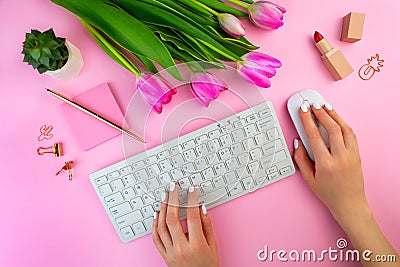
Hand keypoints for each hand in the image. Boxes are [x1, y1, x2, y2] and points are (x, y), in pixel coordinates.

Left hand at [152, 184, 218, 266]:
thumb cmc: (208, 266)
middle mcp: (181, 248)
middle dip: (172, 199)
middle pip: (172, 219)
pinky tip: (157, 214)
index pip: (193, 216)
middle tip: (173, 187)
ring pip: (161, 227)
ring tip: (164, 197)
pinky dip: (155, 224)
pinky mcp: (164, 255)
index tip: (192, 190)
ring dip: (162, 209)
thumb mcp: (213, 246)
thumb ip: (207, 225)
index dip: (192, 200)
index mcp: (197, 245)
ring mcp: (170, 252)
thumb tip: (201, 208)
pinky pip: (155, 238)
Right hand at [293, 103, 369, 225]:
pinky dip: (343, 123)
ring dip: (333, 115)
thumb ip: (300, 159)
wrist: (349, 204)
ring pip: (344, 128)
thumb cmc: (328, 193)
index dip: (307, 120)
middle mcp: (340, 157)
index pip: (314, 135)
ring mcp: (351, 155)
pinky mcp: (358, 154)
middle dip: (321, 113)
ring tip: (324, 106)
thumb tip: (298, 142)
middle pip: (331, 128)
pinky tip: (336, 118)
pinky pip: (351, 134)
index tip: (303, 110)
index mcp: (325, 164)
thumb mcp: (308, 179)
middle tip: (313, 104)